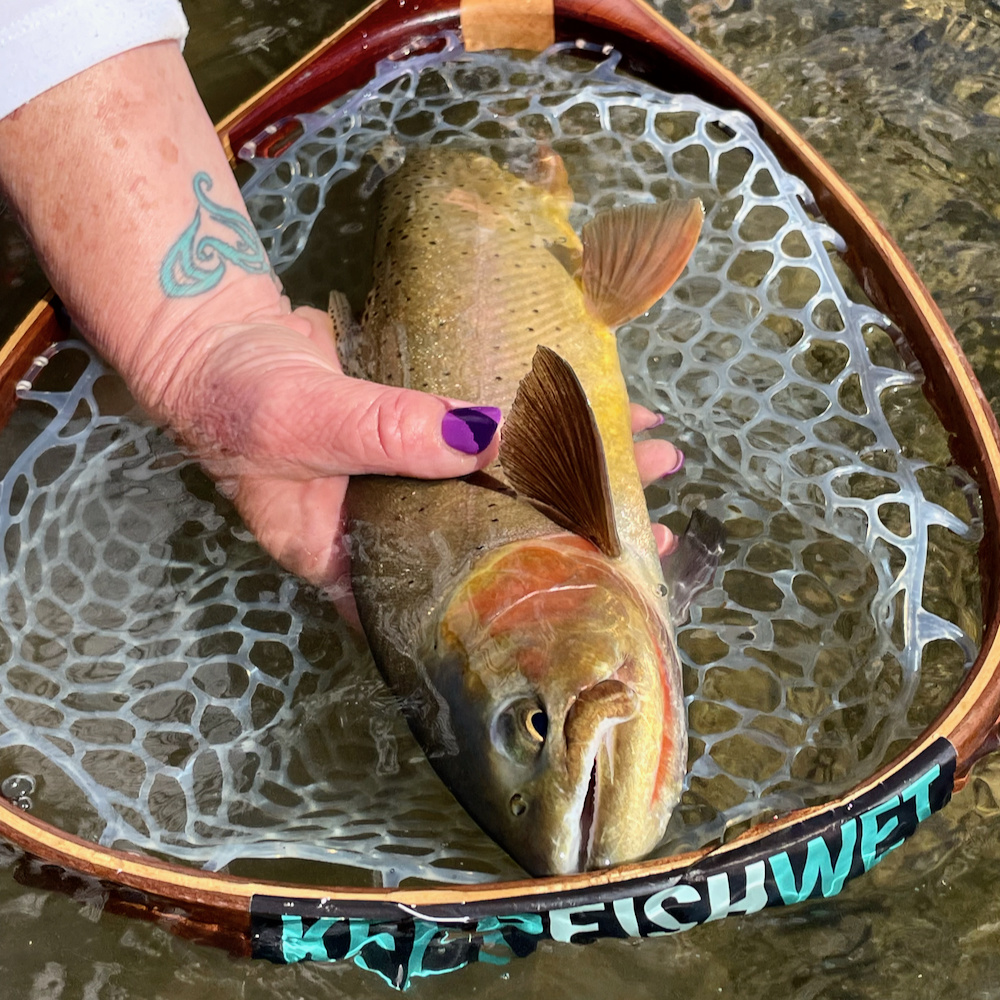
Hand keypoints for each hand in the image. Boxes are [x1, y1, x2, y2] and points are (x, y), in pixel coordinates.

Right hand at [155, 304, 683, 614]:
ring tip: (651, 457)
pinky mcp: (428, 427)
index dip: (530, 606)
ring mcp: (418, 479)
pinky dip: (545, 419)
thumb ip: (387, 430)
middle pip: (502, 545)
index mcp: (360, 563)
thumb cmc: (237, 402)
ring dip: (578, 470)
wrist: (218, 343)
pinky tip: (600, 406)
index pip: (455, 604)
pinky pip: (496, 429)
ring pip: (511, 485)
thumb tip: (485, 433)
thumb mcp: (305, 424)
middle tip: (650, 532)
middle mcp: (402, 531)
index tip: (599, 594)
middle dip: (577, 535)